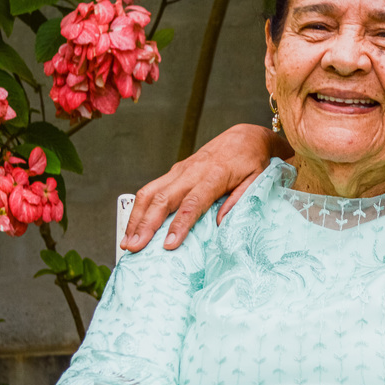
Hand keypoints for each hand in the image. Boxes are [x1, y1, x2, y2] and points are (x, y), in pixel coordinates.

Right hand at [121, 124, 286, 252]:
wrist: (245, 136)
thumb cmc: (253, 161)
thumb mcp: (257, 179)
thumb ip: (240, 199)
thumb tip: (221, 222)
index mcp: (214, 175)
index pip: (193, 202)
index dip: (179, 224)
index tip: (168, 244)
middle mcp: (192, 171)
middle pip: (163, 199)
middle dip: (146, 224)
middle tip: (135, 247)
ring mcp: (180, 170)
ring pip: (150, 192)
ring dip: (136, 217)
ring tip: (127, 242)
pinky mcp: (175, 171)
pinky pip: (151, 188)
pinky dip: (139, 207)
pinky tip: (133, 225)